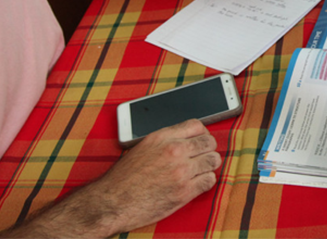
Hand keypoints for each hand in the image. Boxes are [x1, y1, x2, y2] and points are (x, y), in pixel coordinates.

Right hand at [22, 119, 220, 237]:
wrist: (113, 202)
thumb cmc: (123, 177)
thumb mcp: (142, 147)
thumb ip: (165, 141)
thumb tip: (184, 139)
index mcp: (161, 137)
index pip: (196, 124)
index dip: (202, 132)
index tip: (200, 140)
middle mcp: (174, 150)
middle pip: (209, 142)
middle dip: (207, 149)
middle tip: (202, 156)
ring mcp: (181, 171)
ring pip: (213, 160)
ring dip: (208, 165)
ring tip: (201, 170)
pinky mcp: (185, 192)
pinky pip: (209, 181)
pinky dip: (206, 181)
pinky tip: (197, 182)